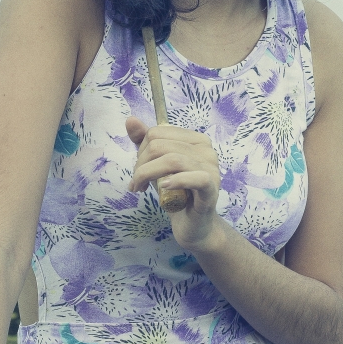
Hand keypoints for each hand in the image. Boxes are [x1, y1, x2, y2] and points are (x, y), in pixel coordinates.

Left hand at [126, 117, 222, 251]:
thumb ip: (144, 142)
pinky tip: (164, 187)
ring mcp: (212, 168)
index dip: (141, 151)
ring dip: (147, 175)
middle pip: (160, 145)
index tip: (139, 170)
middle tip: (137, 183)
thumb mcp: (156, 165)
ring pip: (171, 160)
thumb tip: (130, 120)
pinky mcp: (212, 188)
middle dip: (141, 165)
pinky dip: (175, 181)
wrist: (192, 224)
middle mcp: (206, 149)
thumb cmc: (175, 193)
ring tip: (141, 188)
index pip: (157, 132)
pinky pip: (195, 178)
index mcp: (195, 139)